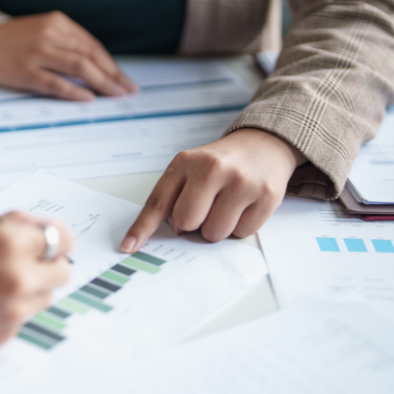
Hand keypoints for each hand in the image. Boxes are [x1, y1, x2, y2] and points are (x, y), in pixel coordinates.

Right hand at [0, 11, 136, 100]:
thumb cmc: (9, 39)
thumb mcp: (41, 29)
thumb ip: (65, 42)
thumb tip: (94, 66)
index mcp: (57, 22)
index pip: (92, 46)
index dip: (111, 64)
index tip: (124, 79)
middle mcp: (50, 34)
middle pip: (91, 56)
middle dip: (113, 75)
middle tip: (127, 90)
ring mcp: (38, 53)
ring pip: (79, 68)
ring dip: (102, 83)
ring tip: (115, 95)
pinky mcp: (25, 71)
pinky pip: (56, 83)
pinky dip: (75, 91)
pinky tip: (88, 99)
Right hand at [0, 211, 73, 360]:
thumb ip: (6, 226)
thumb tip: (34, 226)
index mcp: (8, 245)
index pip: (61, 238)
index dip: (56, 236)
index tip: (53, 237)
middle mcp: (18, 278)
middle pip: (61, 270)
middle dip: (48, 263)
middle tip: (29, 260)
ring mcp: (14, 310)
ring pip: (45, 296)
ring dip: (32, 287)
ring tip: (1, 282)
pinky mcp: (6, 334)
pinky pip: (25, 316)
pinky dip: (13, 308)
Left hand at [120, 128, 305, 251]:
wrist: (262, 146)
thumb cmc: (219, 164)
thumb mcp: (189, 169)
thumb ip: (174, 197)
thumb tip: (173, 231)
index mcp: (186, 162)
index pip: (158, 202)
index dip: (141, 228)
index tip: (127, 247)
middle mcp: (212, 168)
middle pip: (186, 223)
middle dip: (192, 225)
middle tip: (204, 208)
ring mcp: (241, 182)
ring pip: (215, 233)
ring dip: (217, 228)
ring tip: (226, 205)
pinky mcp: (267, 196)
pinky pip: (243, 233)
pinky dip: (240, 226)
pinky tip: (244, 206)